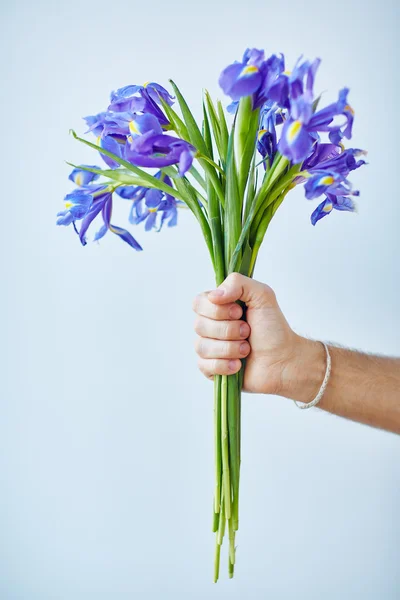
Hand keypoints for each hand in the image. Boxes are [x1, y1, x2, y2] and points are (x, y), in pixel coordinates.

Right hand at [193, 273, 301, 394]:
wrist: (283, 360)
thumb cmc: (273, 329)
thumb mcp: (262, 295)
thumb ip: (238, 283)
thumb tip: (214, 296)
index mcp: (218, 307)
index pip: (199, 303)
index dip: (218, 310)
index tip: (239, 313)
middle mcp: (210, 326)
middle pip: (199, 325)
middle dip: (228, 330)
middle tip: (247, 331)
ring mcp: (209, 348)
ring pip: (202, 346)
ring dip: (229, 348)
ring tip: (246, 349)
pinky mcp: (210, 368)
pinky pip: (204, 365)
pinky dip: (224, 365)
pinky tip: (238, 364)